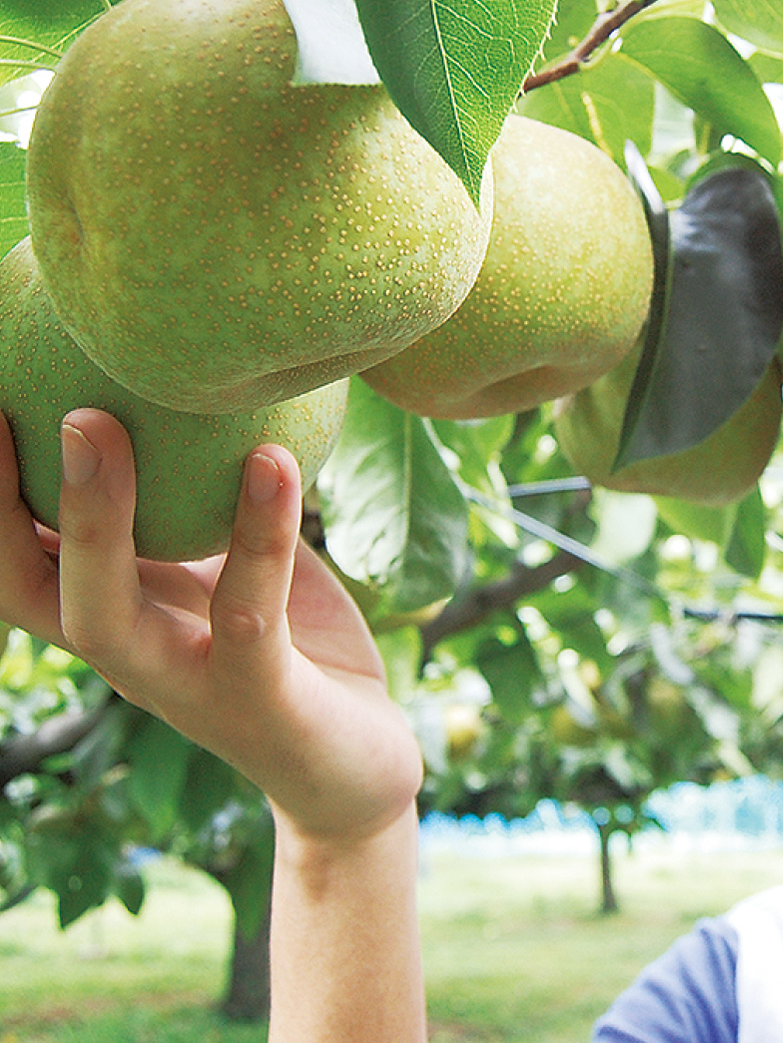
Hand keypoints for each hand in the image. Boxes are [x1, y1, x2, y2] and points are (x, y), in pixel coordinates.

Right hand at [0, 408, 421, 842]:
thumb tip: (187, 405)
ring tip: (94, 420)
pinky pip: (250, 613)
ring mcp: (188, 686)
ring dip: (94, 518)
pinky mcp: (262, 700)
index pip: (20, 562)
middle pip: (30, 589)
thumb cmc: (294, 649)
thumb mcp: (237, 570)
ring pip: (106, 615)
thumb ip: (203, 512)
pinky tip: (272, 460)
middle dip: (0, 503)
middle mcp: (134, 656)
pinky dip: (258, 535)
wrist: (358, 766)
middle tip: (9, 405)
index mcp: (122, 618)